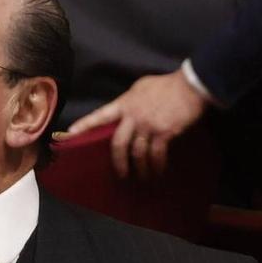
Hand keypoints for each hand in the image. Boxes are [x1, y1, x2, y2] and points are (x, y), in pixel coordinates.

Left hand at [66, 70, 208, 176]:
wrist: (191, 86)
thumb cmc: (167, 85)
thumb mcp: (142, 87)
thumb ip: (130, 101)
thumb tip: (125, 112)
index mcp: (125, 104)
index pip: (100, 115)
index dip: (85, 125)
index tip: (70, 133)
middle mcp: (133, 116)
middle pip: (118, 144)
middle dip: (118, 162)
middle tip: (121, 174)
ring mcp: (148, 125)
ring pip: (137, 153)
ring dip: (140, 168)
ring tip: (143, 177)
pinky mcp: (163, 133)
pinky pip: (156, 154)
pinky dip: (157, 165)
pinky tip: (158, 171)